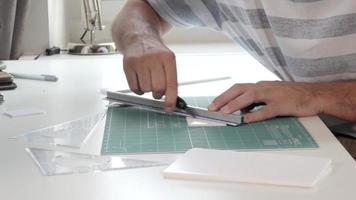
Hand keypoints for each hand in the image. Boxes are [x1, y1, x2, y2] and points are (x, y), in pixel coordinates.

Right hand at [122, 37, 177, 111]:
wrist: (138, 37)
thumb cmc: (155, 53)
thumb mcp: (168, 61)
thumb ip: (170, 79)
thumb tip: (170, 101)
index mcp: (168, 58)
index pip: (171, 83)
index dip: (170, 98)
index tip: (169, 108)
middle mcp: (154, 58)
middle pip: (157, 88)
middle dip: (158, 93)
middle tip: (157, 88)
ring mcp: (140, 61)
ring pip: (146, 89)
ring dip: (147, 89)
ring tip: (147, 79)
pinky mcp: (128, 65)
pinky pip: (134, 88)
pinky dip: (138, 89)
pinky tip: (139, 80)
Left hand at [208, 81, 322, 122]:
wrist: (315, 95)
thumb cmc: (292, 95)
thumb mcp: (271, 95)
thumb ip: (256, 101)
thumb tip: (241, 110)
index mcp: (260, 86)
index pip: (238, 88)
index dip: (224, 95)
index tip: (214, 104)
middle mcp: (264, 87)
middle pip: (239, 89)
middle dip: (224, 98)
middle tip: (213, 108)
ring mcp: (273, 95)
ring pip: (250, 97)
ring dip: (235, 104)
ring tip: (224, 112)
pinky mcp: (282, 104)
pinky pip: (266, 110)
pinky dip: (255, 115)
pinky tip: (246, 120)